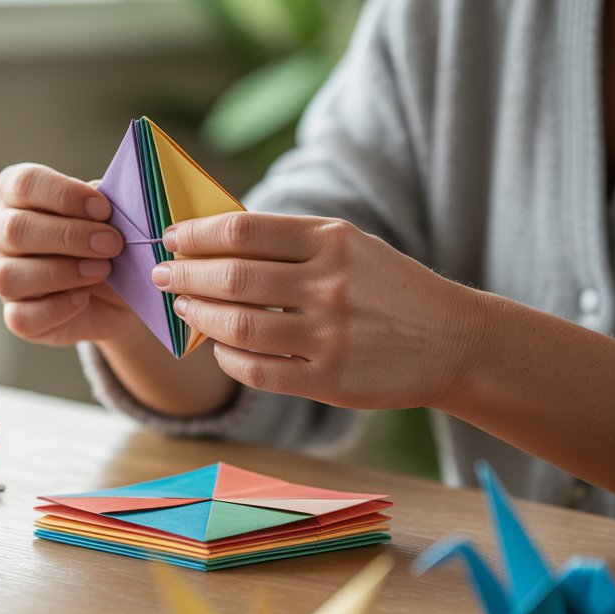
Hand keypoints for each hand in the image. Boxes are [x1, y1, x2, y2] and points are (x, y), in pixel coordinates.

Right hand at [0, 163, 139, 344]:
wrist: (120, 294)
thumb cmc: (108, 242)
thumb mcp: (113, 217)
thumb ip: (103, 205)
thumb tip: (103, 201)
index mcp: (18, 195)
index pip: (24, 183)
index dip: (64, 194)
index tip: (103, 208)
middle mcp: (0, 233)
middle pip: (15, 230)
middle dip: (69, 236)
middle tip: (112, 243)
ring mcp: (2, 276)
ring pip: (9, 276)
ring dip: (62, 273)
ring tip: (101, 271)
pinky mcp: (15, 316)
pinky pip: (21, 317)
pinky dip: (57, 309)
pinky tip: (84, 298)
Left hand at [153, 213, 486, 409]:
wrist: (453, 340)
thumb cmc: (390, 288)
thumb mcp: (352, 245)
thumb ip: (291, 242)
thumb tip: (215, 241)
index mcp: (332, 241)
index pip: (243, 232)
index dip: (196, 234)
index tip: (172, 238)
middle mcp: (329, 285)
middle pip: (232, 278)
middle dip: (184, 276)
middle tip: (162, 275)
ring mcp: (328, 336)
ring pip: (237, 326)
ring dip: (198, 316)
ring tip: (183, 309)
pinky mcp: (329, 381)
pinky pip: (257, 371)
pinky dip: (228, 358)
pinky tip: (219, 347)